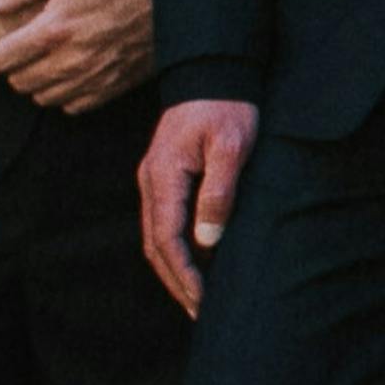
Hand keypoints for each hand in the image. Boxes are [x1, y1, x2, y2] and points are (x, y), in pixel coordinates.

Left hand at [0, 0, 154, 112]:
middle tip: (19, 52)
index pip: (0, 59)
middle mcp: (70, 60)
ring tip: (43, 63)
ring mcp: (93, 77)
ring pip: (43, 97)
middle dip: (12, 68)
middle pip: (19, 82)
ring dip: (36, 83)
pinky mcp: (113, 86)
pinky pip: (73, 106)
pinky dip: (64, 95)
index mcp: (54, 29)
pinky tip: (69, 74)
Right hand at [138, 99, 258, 317]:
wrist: (215, 72)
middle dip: (177, 281)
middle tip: (201, 312)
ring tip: (198, 299)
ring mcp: (156, 181)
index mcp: (163, 176)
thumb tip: (207, 240)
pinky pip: (166, 222)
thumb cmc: (228, 107)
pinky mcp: (167, 178)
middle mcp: (152, 183)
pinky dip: (178, 249)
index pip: (167, 238)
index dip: (183, 273)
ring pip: (158, 236)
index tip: (201, 300)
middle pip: (156, 245)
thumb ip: (219, 191)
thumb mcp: (232, 145)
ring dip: (176, 269)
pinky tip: (196, 264)